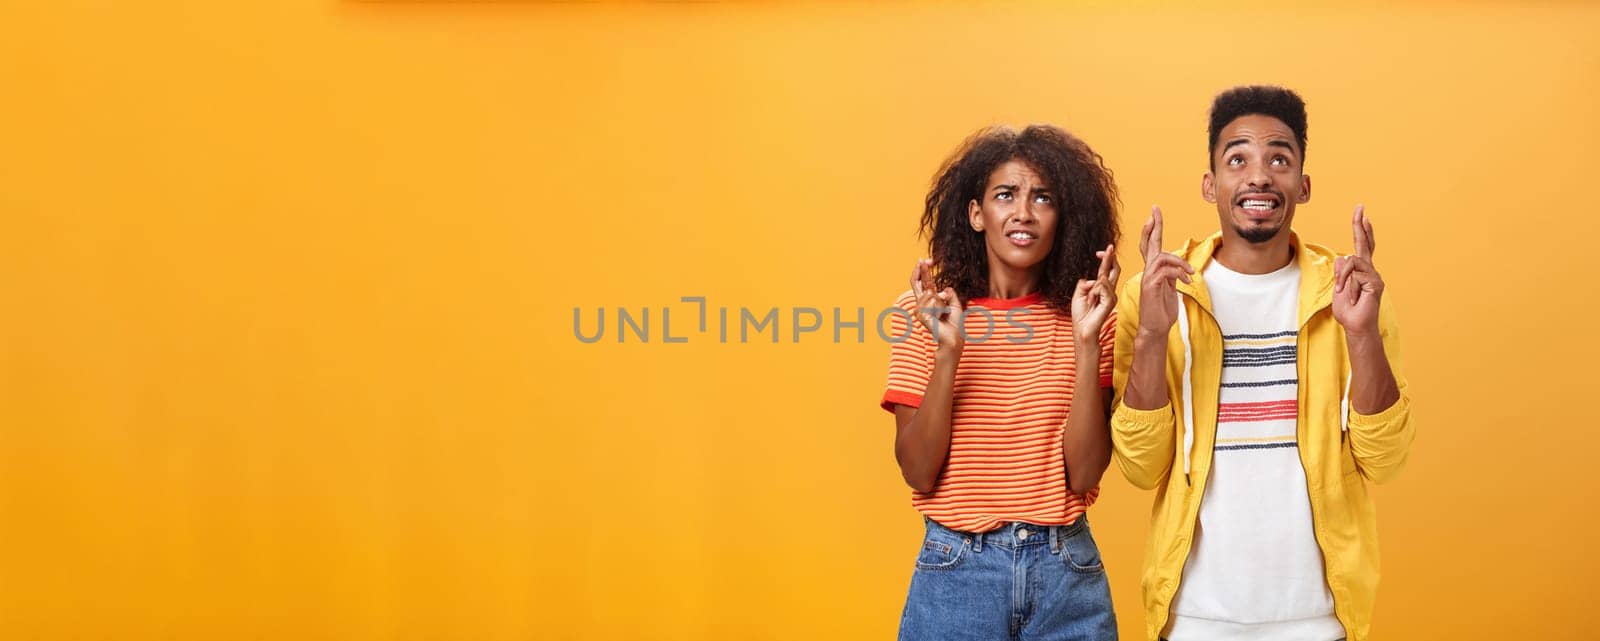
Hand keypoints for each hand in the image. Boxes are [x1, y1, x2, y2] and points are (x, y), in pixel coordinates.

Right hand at [910, 258, 965, 352]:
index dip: (923, 271)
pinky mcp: (921, 315)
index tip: (928, 260)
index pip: (922, 282)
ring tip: (944, 312)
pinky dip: (939, 306)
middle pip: (915, 283)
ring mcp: (920, 310)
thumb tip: (945, 288)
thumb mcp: (955, 303)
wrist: (954, 338)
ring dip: (940, 300)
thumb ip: (949, 293)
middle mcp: (921, 304)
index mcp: (928, 301)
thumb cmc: (954, 324)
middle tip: (923, 260)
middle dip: (920, 270)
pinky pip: (931, 302)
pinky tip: (941, 315)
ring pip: (928, 293)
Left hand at [1072, 244, 1119, 343]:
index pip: (1106, 270)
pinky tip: (1092, 297)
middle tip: (1109, 247)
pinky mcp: (1110, 302)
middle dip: (1110, 258)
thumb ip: (1084, 284)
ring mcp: (1111, 296)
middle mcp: (1109, 291)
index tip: (1098, 252)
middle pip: (1113, 270)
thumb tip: (1090, 279)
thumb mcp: (1078, 294)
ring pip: (1105, 279)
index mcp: (1101, 288)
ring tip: (1089, 298)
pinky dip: (1096, 290)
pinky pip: (1104, 288)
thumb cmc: (1081, 314)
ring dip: (1095, 284)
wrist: (1082, 329)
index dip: (1104, 259)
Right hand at [1136, 206, 1192, 338]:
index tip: (1153, 215)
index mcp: (1153, 271)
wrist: (1154, 329)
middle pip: (1148, 244)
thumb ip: (1172, 277)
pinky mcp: (1150, 286)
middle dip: (1153, 226)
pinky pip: (1165, 270)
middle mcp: (1147, 272)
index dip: (1152, 230)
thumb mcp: (1170, 290)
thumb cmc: (1161, 312)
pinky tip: (1187, 281)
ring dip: (1180, 261)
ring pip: (1162, 257)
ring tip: (1190, 273)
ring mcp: (1147, 278)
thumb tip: (1180, 269)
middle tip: (1155, 210)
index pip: (1150, 246)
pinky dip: (1179, 272)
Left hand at [1333, 205, 1382, 335]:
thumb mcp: (1338, 289)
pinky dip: (1348, 284)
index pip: (1361, 246)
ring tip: (1342, 291)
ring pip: (1352, 262)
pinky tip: (1351, 295)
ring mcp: (1374, 276)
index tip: (1362, 214)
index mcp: (1360, 271)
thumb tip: (1340, 258)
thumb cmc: (1347, 311)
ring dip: (1343, 277)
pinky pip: (1355, 274)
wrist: (1354, 326)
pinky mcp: (1376, 283)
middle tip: (1360, 207)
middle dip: (1361, 226)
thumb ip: (1340, 274)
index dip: (1361, 230)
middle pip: (1366, 244)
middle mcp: (1369, 270)